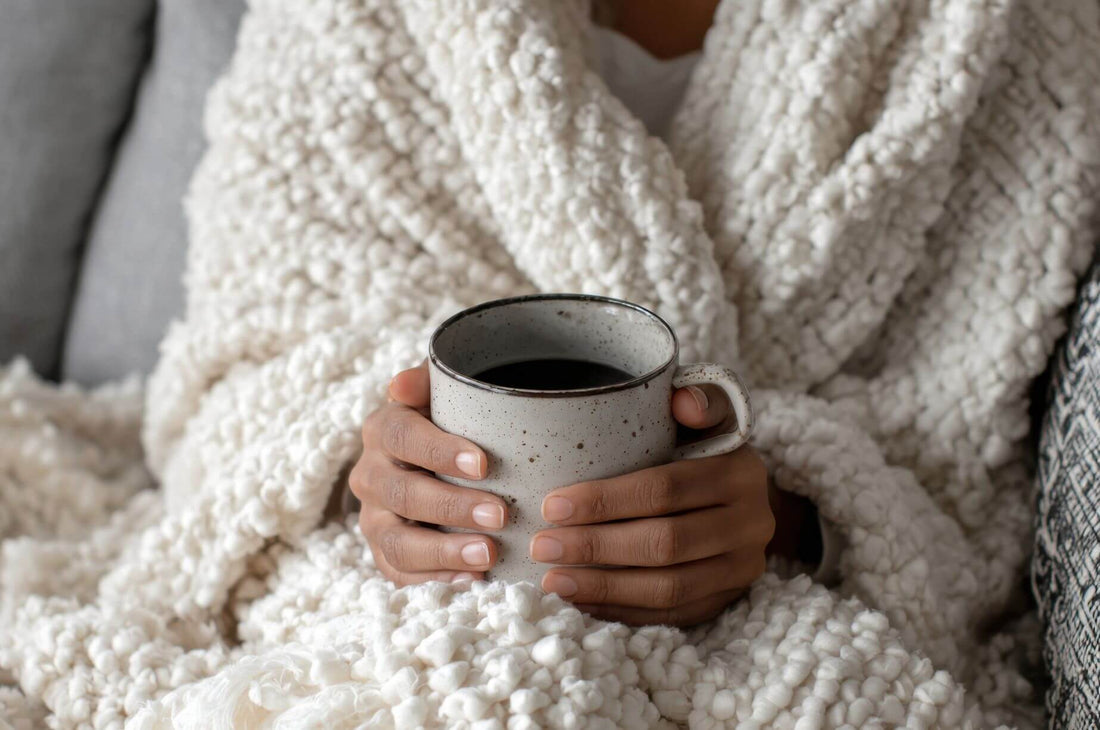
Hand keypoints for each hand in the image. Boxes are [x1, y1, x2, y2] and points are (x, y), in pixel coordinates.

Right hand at [349, 363, 506, 584]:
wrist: (443, 460)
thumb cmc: (454, 422)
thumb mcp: (446, 394)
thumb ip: (429, 381)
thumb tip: (401, 385)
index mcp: (384, 430)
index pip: (402, 437)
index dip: (439, 451)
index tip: (484, 464)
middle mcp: (371, 475)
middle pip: (402, 494)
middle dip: (452, 507)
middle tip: (500, 514)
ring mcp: (375, 519)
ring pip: (397, 542)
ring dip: (443, 552)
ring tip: (488, 556)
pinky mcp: (386, 555)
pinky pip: (401, 575)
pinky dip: (435, 580)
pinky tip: (473, 581)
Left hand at [534, 384, 773, 626]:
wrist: (745, 495)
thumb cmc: (705, 447)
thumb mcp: (708, 413)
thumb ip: (697, 399)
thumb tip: (680, 401)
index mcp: (740, 473)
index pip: (665, 490)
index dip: (606, 500)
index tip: (553, 506)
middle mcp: (750, 523)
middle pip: (665, 544)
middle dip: (596, 547)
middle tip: (543, 546)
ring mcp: (741, 567)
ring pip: (670, 588)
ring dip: (605, 588)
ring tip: (554, 581)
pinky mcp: (728, 599)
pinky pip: (672, 614)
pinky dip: (624, 611)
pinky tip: (583, 602)